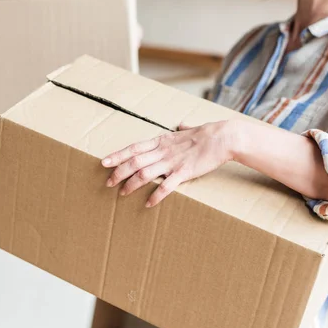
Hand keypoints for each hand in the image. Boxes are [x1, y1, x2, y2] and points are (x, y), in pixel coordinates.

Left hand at [102, 121, 239, 206]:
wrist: (223, 137)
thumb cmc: (207, 133)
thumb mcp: (189, 130)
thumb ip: (182, 129)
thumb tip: (182, 124)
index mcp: (162, 141)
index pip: (134, 148)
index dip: (118, 155)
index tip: (104, 162)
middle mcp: (163, 151)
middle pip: (134, 161)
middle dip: (119, 172)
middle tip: (108, 182)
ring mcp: (173, 162)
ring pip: (145, 173)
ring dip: (131, 184)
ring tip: (122, 193)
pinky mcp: (184, 172)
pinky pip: (166, 185)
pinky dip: (156, 195)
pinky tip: (148, 203)